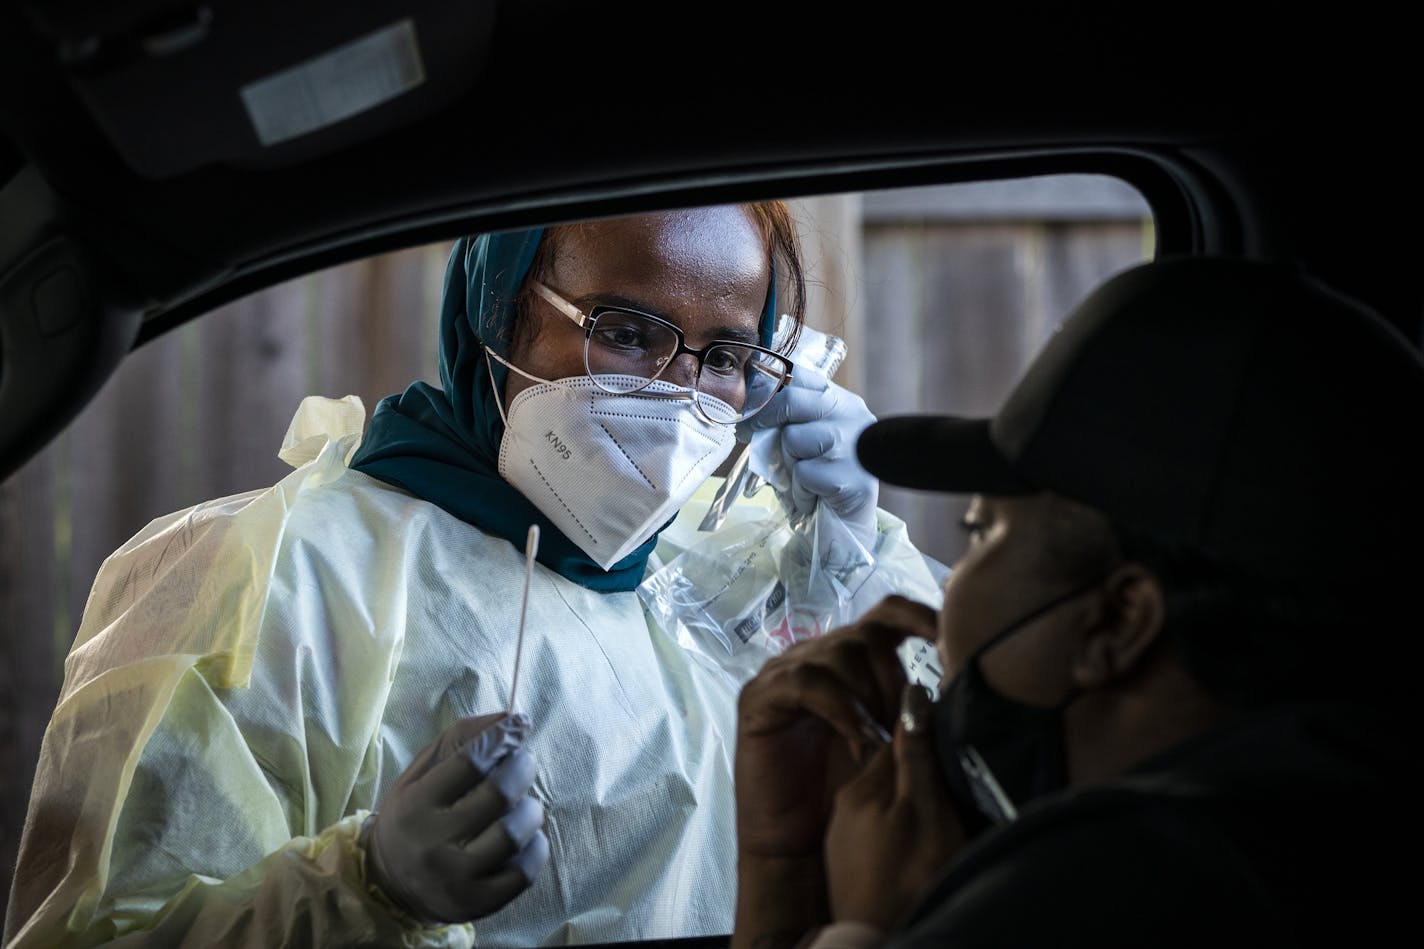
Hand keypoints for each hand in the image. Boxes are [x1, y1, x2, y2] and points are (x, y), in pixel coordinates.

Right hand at [363, 713, 548, 923]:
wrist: (390, 885)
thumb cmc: (414, 817)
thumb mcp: (420, 775)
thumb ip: (460, 742)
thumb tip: (511, 718)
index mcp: (416, 805)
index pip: (469, 762)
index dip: (501, 738)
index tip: (517, 725)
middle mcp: (434, 843)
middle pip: (499, 795)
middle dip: (522, 767)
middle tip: (525, 760)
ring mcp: (457, 878)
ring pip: (516, 833)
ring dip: (531, 808)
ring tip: (524, 803)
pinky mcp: (478, 903)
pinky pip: (525, 872)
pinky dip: (536, 847)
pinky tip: (527, 836)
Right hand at [734, 596, 937, 860]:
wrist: (797, 841)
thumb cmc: (847, 791)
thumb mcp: (891, 744)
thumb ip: (912, 708)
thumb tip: (956, 679)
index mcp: (849, 659)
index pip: (886, 613)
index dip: (920, 615)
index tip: (951, 639)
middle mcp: (815, 656)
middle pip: (867, 635)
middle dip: (895, 681)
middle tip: (904, 731)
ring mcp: (783, 672)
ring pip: (840, 653)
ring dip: (870, 697)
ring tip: (881, 744)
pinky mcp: (759, 696)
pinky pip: (807, 682)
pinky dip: (842, 709)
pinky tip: (860, 741)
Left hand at [739, 367, 878, 535]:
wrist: (844, 527)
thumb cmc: (818, 482)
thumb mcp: (801, 443)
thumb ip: (786, 422)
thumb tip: (748, 410)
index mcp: (842, 402)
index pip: (801, 376)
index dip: (767, 389)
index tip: (748, 406)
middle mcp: (852, 418)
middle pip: (792, 401)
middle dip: (763, 418)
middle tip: (746, 433)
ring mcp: (854, 448)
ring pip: (794, 439)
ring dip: (787, 464)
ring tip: (800, 479)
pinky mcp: (852, 479)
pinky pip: (804, 474)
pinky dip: (799, 491)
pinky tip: (812, 498)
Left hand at [825, 682, 965, 929]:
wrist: (877, 940)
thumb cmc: (910, 881)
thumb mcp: (927, 813)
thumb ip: (917, 757)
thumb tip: (912, 695)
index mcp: (862, 786)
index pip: (897, 738)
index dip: (926, 736)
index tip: (950, 744)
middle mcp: (845, 803)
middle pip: (889, 767)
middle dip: (918, 770)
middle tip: (948, 790)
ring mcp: (843, 834)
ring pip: (883, 797)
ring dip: (908, 800)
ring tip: (933, 822)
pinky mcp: (847, 859)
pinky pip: (875, 825)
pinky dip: (895, 827)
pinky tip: (910, 844)